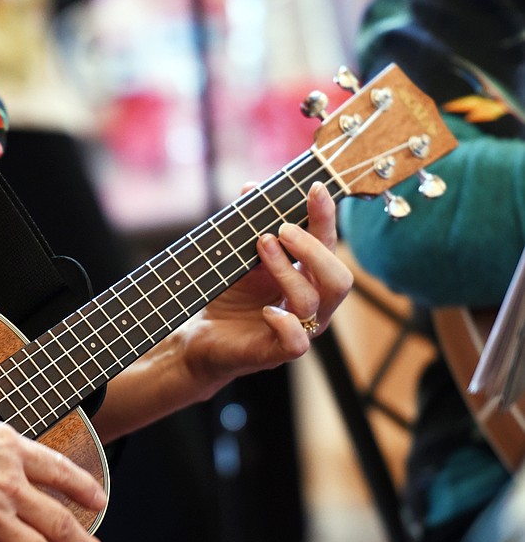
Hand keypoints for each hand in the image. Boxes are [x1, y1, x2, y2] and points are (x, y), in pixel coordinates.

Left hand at [179, 181, 351, 395]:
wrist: (203, 335)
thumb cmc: (229, 294)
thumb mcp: (238, 255)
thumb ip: (249, 225)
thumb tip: (250, 188)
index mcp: (310, 276)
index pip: (328, 245)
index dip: (325, 217)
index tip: (314, 189)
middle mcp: (313, 304)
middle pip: (339, 278)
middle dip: (313, 249)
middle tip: (281, 229)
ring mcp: (299, 329)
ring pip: (313, 302)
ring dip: (287, 270)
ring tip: (260, 247)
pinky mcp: (277, 352)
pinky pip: (297, 342)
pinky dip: (284, 323)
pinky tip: (266, 310)